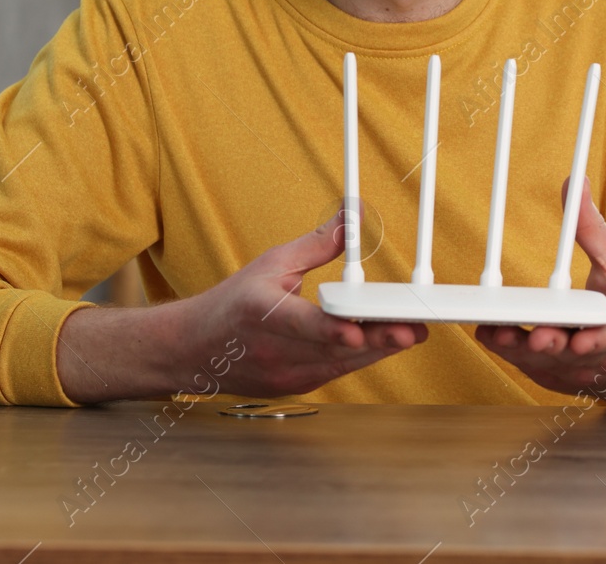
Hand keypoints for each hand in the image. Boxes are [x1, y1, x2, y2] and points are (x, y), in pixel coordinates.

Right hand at [174, 205, 427, 397]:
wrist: (193, 349)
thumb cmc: (232, 303)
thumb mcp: (272, 263)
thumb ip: (318, 244)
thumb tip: (352, 216)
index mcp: (261, 313)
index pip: (302, 325)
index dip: (331, 330)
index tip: (358, 333)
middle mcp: (272, 350)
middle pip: (331, 349)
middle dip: (376, 341)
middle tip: (412, 330)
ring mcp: (282, 375)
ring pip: (339, 365)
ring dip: (376, 351)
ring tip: (410, 335)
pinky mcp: (293, 387)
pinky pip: (334, 373)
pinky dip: (359, 360)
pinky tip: (384, 346)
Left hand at [474, 178, 605, 406]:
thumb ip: (591, 228)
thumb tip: (575, 184)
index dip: (600, 338)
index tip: (583, 338)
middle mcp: (602, 352)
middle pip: (575, 352)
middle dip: (554, 345)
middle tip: (537, 335)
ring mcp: (578, 370)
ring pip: (549, 364)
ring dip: (524, 352)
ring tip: (500, 336)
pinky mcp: (556, 377)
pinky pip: (532, 368)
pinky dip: (512, 355)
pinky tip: (492, 337)